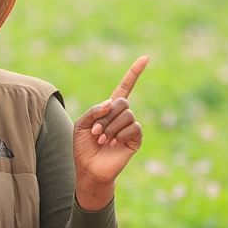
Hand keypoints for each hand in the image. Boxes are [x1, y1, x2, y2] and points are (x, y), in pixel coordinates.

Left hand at [73, 56, 148, 208]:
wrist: (89, 169)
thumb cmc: (83, 147)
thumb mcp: (81, 124)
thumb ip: (94, 111)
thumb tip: (112, 103)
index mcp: (109, 109)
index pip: (125, 87)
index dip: (134, 73)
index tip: (146, 58)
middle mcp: (122, 116)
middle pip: (122, 102)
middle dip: (106, 116)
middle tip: (96, 132)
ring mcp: (130, 127)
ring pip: (127, 114)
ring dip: (110, 127)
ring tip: (102, 140)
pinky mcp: (136, 139)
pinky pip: (133, 126)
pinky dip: (120, 133)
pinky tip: (113, 143)